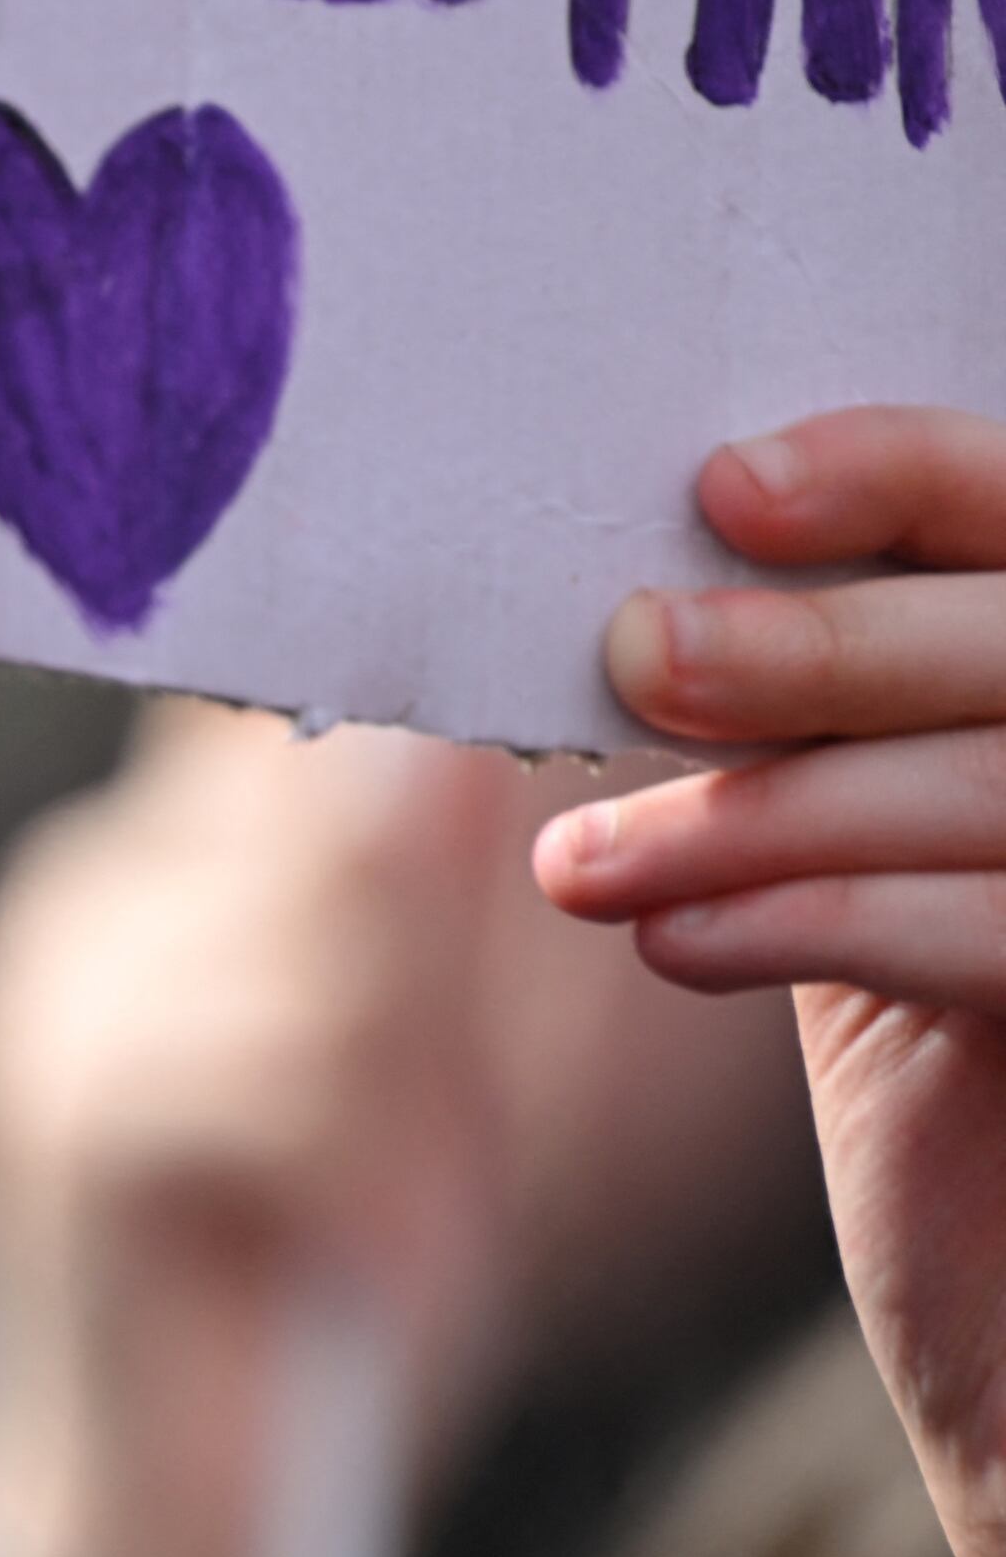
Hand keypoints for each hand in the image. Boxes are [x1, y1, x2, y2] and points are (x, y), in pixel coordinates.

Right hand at [0, 701, 531, 1556]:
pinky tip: (365, 1265)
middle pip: (329, 805)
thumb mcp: (393, 1088)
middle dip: (438, 945)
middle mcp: (77, 918)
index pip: (275, 713)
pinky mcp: (84, 1135)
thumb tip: (506, 750)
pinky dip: (372, 1180)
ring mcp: (64, 1021)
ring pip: (331, 939)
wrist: (155, 1540)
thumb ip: (427, 925)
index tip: (509, 799)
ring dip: (415, 1086)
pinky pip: (297, 1081)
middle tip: (442, 1097)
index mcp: (137, 885)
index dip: (407, 723)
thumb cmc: (304, 1309)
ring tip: (417, 1209)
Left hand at [534, 407, 1005, 1556]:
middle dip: (819, 638)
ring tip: (590, 862)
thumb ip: (822, 731)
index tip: (724, 484)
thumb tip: (643, 605)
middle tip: (641, 656)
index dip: (897, 471)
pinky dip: (815, 919)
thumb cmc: (956, 1085)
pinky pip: (988, 934)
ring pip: (991, 783)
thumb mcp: (880, 865)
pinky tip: (674, 943)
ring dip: (768, 806)